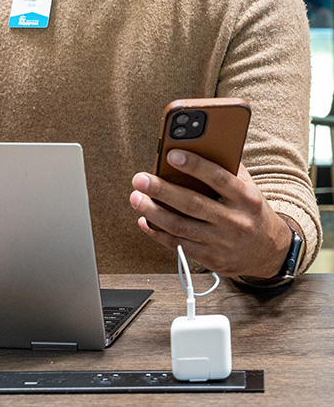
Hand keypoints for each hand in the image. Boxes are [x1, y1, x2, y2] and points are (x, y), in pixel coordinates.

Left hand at [130, 150, 292, 278]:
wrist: (271, 251)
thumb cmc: (251, 210)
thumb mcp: (249, 187)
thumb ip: (227, 169)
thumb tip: (194, 146)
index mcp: (247, 198)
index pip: (219, 178)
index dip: (195, 165)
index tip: (171, 154)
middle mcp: (236, 222)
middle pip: (193, 204)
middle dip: (162, 191)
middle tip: (140, 179)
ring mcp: (224, 244)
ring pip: (182, 227)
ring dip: (154, 212)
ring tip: (136, 198)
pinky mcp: (213, 260)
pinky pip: (180, 246)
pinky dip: (159, 234)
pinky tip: (144, 221)